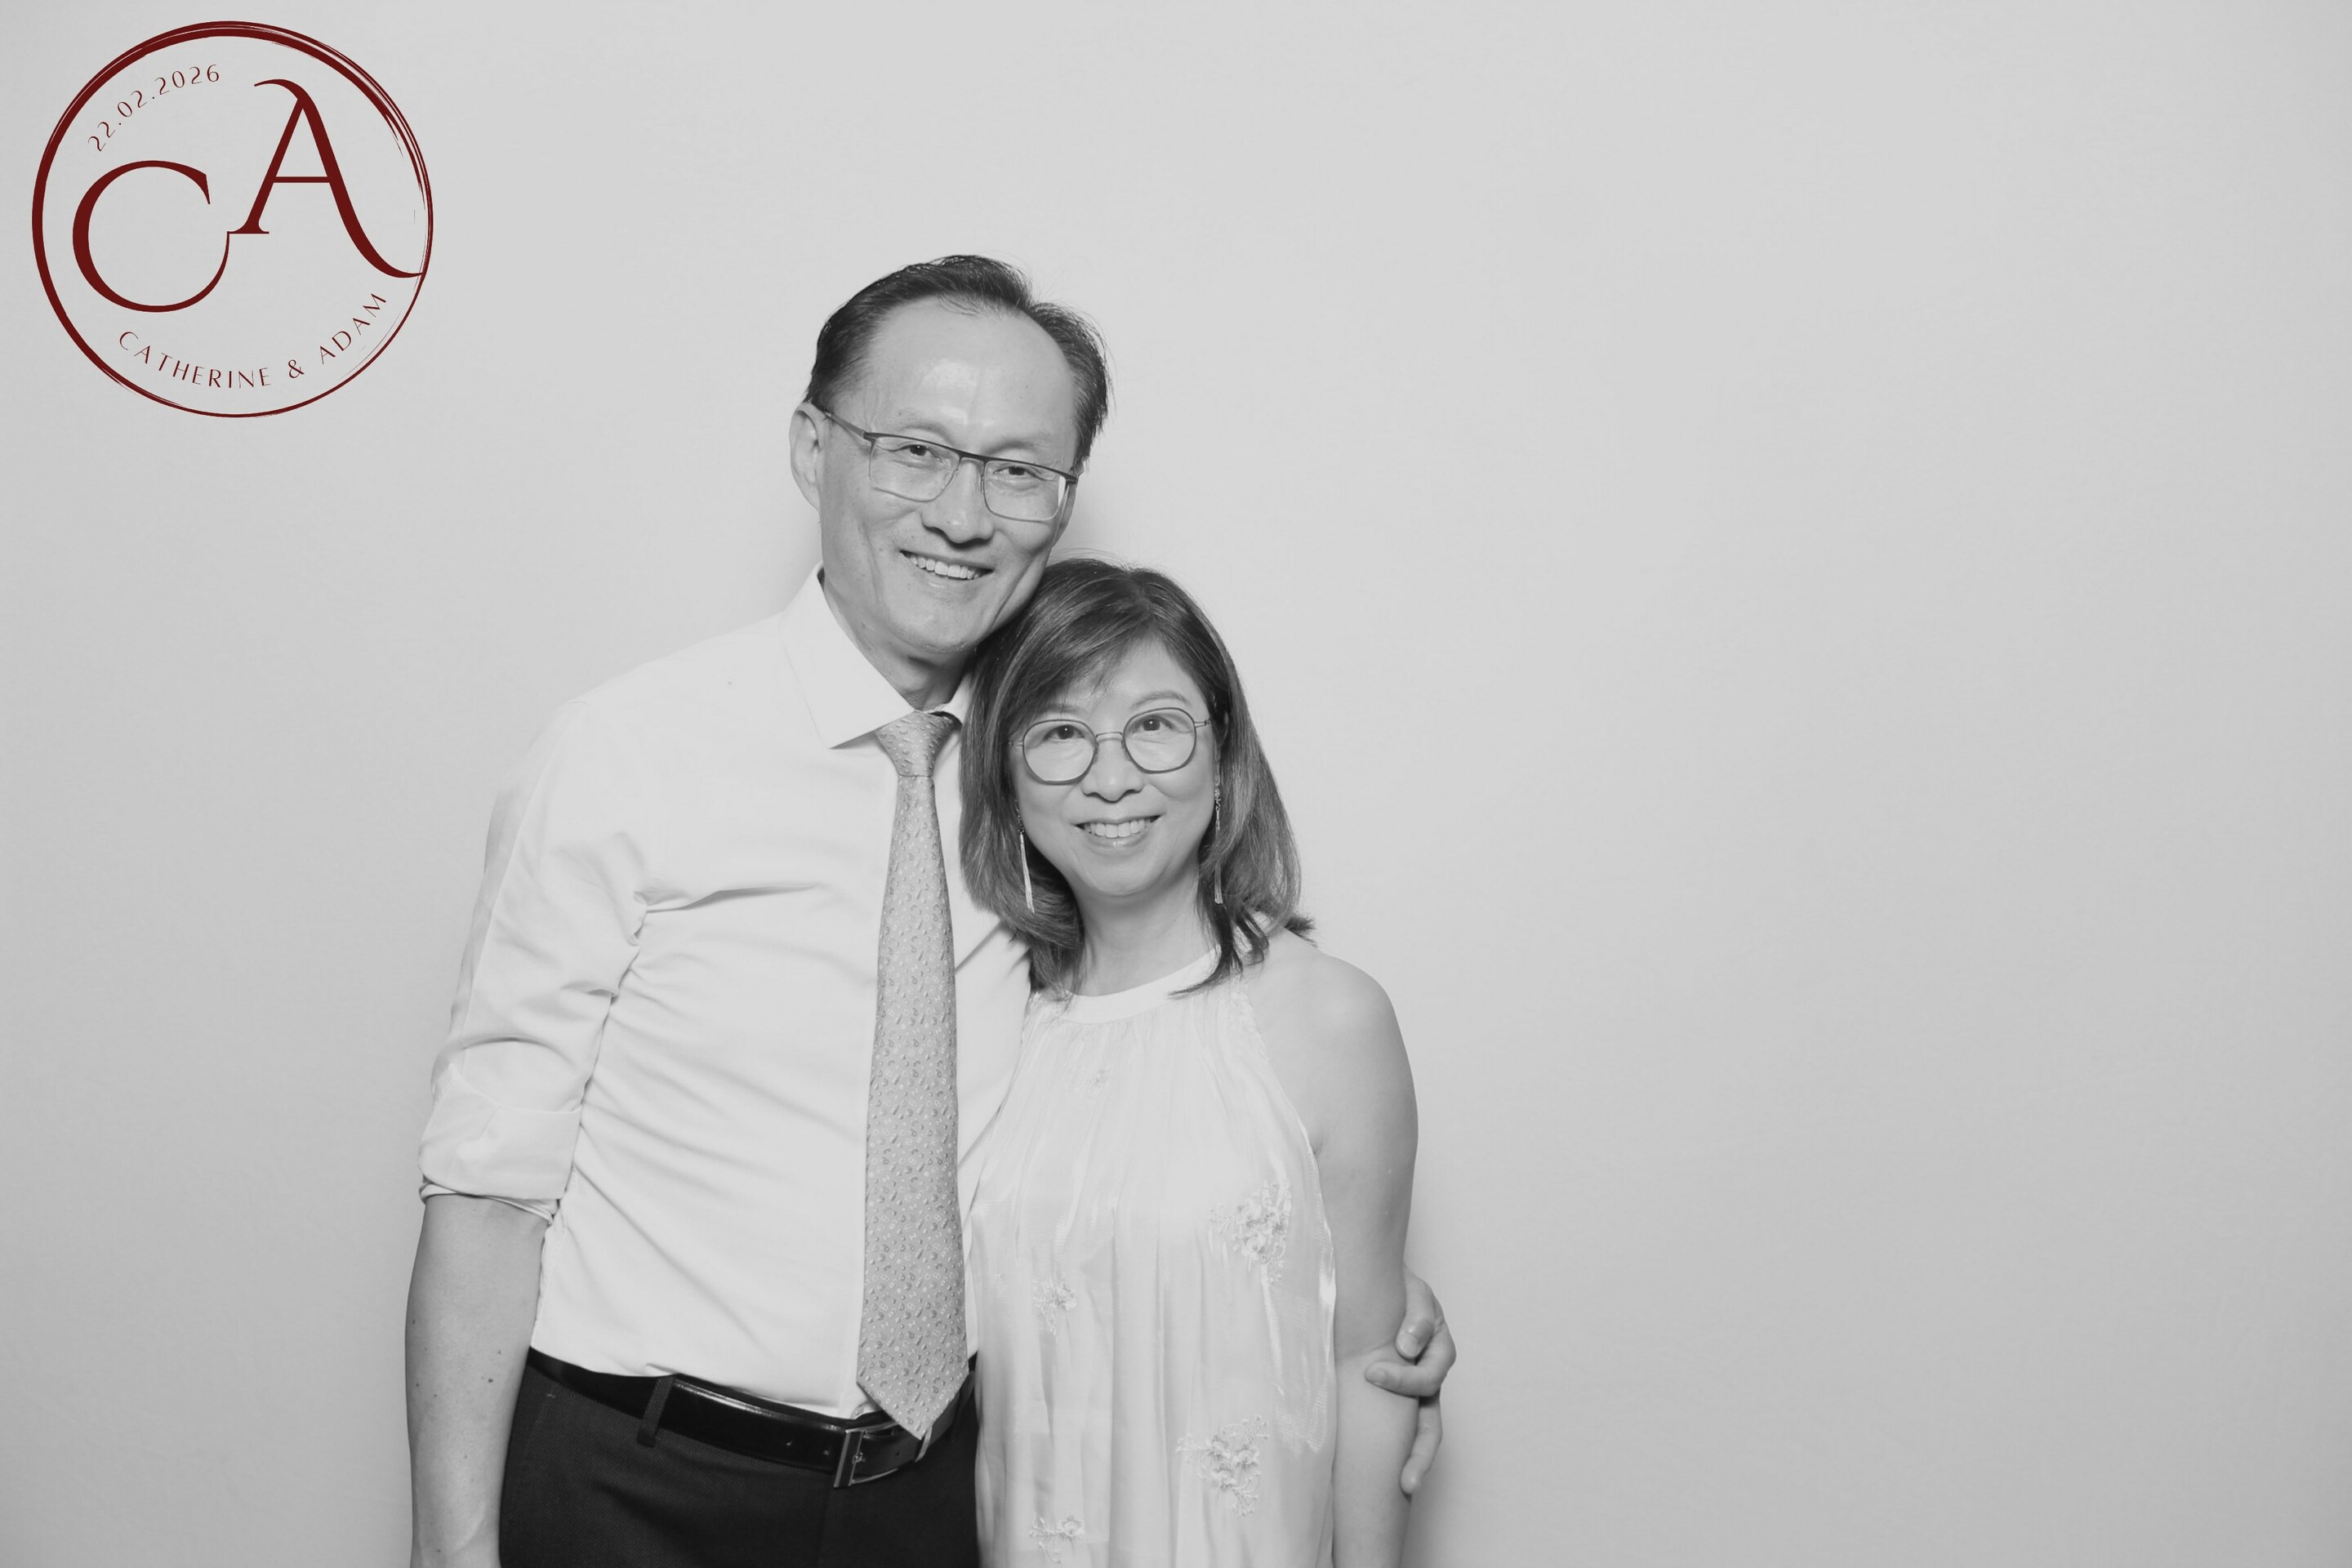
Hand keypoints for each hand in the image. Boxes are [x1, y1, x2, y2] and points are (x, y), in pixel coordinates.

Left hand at [1362, 1268, 1453, 1493]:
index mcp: (1436, 1352)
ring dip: (1411, 1461)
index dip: (1403, 1381)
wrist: (1381, 1284)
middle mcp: (1429, 1379)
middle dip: (1419, 1457)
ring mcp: (1415, 1394)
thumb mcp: (1415, 1293)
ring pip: (1420, 1435)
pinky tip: (1378, 1474)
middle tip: (1405, 1483)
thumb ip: (1418, 1316)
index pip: (1427, 1379)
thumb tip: (1408, 1347)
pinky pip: (1398, 1430)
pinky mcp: (1394, 1400)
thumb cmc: (1400, 1289)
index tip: (1372, 1374)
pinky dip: (1393, 1451)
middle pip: (1431, 1427)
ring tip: (1400, 1488)